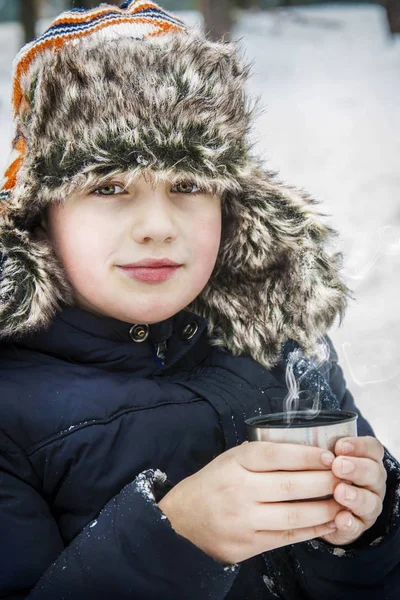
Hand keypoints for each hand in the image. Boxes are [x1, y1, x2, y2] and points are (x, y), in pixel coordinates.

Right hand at [158, 441, 342, 565]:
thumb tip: (305, 451)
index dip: (307, 455)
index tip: (329, 455)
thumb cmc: (211, 484)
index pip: (277, 455)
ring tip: (342, 501)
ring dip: (324, 509)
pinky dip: (311, 531)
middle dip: (324, 481)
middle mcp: (239, 490)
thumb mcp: (229, 459)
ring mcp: (243, 521)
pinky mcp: (247, 545)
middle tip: (344, 477)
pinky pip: (287, 538)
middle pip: (291, 485)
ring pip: (293, 515)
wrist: (181, 520)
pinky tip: (327, 523)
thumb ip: (260, 455)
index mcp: (235, 463)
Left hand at [320, 436, 386, 545]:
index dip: (359, 446)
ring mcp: (368, 506)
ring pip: (371, 501)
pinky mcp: (357, 527)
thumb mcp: (322, 458)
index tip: (340, 446)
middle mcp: (372, 482)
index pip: (372, 449)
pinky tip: (340, 518)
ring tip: (339, 492)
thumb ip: (321, 451)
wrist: (317, 507)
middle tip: (338, 466)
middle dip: (357, 468)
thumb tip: (307, 442)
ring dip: (355, 496)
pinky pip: (357, 526)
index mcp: (366, 460)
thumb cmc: (321, 473)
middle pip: (374, 473)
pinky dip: (349, 523)